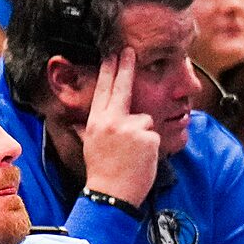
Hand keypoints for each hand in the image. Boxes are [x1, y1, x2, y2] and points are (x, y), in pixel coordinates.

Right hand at [80, 50, 163, 205]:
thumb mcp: (91, 143)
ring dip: (143, 133)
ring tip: (132, 153)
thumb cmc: (103, 170)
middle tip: (130, 51)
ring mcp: (130, 128)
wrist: (111, 193)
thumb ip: (94, 127)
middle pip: (121, 88)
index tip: (112, 54)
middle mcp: (111, 121)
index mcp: (96, 122)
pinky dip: (151, 145)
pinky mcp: (147, 137)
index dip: (109, 71)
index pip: (103, 90)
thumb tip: (89, 117)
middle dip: (125, 67)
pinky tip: (141, 158)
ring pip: (144, 119)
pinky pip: (154, 134)